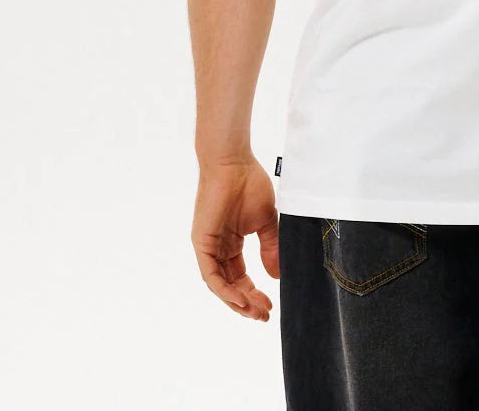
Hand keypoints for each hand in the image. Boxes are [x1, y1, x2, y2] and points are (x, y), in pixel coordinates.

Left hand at [192, 155, 279, 320]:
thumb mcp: (265, 221)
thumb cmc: (249, 184)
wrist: (233, 163)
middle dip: (247, 302)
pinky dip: (225, 289)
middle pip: (230, 284)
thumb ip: (270, 247)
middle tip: (264, 315)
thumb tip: (277, 276)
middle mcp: (217, 248)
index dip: (254, 292)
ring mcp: (208, 246)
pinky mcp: (201, 242)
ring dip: (236, 301)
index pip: (240, 276)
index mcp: (230, 243)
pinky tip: (240, 298)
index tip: (270, 305)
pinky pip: (211, 274)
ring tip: (255, 311)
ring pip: (219, 284)